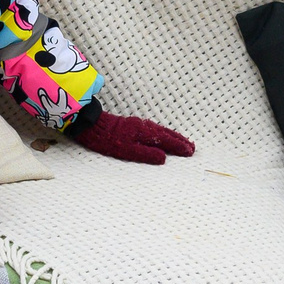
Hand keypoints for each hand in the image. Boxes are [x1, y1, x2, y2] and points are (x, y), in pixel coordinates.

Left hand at [70, 104, 194, 165]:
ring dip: (174, 137)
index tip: (190, 152)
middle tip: (192, 148)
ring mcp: (139, 125)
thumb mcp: (126, 151)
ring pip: (161, 131)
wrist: (91, 124)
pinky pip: (155, 130)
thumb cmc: (107, 140)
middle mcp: (144, 127)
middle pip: (167, 134)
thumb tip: (164, 158)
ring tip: (184, 142)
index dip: (179, 147)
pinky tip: (163, 137)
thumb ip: (146, 154)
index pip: (166, 140)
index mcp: (145, 133)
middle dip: (180, 141)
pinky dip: (164, 134)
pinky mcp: (133, 125)